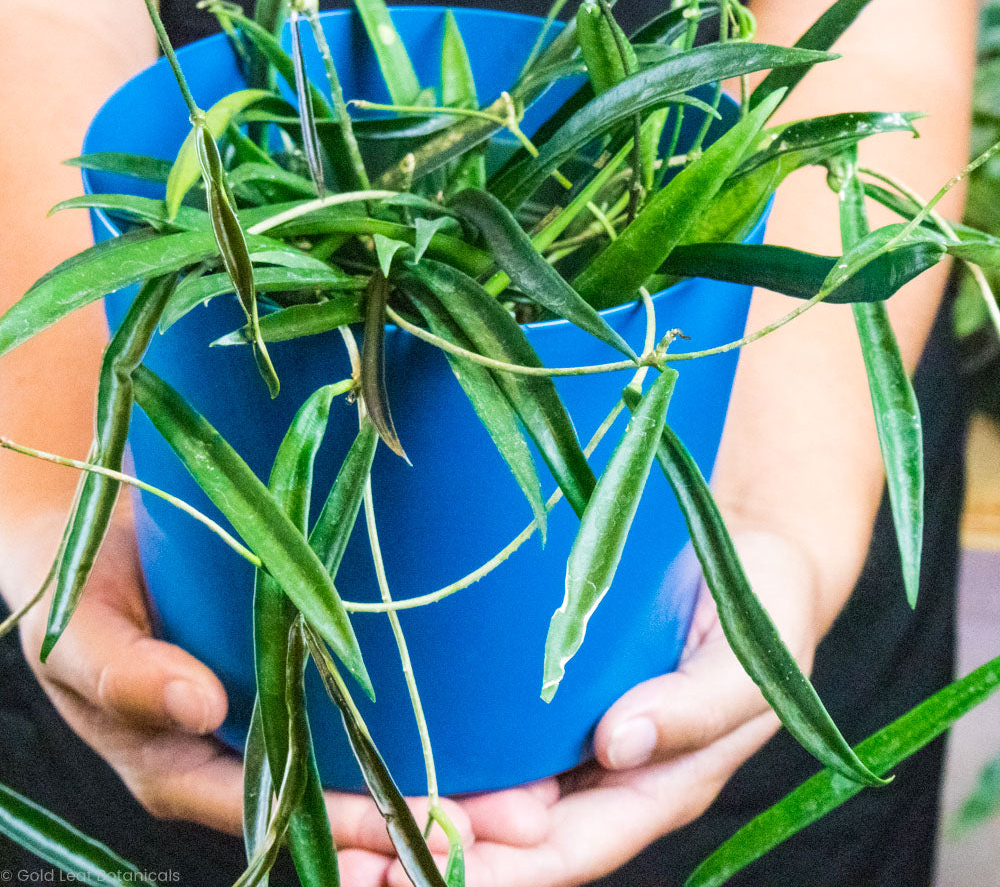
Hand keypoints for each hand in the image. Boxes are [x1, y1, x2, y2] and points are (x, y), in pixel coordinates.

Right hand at [12, 513, 503, 884]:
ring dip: (449, 777)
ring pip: (371, 758)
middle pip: (346, 799)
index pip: (283, 810)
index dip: (354, 826)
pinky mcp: (309, 658)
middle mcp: (248, 747)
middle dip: (430, 818)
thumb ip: (123, 674)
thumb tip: (196, 703)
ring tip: (534, 788)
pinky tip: (494, 719)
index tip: (430, 835)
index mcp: (187, 765)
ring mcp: (285, 705)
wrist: (110, 534)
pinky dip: (429, 715)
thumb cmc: (84, 595)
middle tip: (522, 820)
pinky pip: (371, 699)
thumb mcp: (80, 637)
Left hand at [382, 530, 820, 886]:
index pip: (558, 853)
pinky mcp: (546, 692)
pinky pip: (484, 737)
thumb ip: (698, 709)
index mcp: (650, 785)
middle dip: (428, 852)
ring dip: (412, 812)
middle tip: (346, 849)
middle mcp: (598, 774)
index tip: (409, 864)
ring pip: (484, 796)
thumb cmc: (762, 607)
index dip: (487, 868)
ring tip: (337, 813)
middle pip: (505, 840)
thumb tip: (619, 745)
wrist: (751, 553)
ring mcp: (567, 736)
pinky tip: (373, 743)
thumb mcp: (747, 661)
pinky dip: (430, 751)